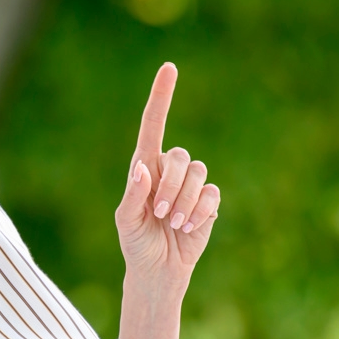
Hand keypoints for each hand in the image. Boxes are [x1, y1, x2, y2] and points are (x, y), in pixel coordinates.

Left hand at [114, 62, 220, 299]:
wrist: (158, 270)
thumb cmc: (136, 243)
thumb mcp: (126, 222)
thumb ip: (132, 195)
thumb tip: (142, 169)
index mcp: (144, 166)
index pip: (153, 125)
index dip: (161, 96)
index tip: (169, 68)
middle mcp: (168, 169)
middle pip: (179, 156)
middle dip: (170, 187)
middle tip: (160, 214)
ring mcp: (190, 185)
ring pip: (198, 174)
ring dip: (184, 202)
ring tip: (173, 223)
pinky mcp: (208, 201)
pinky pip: (212, 195)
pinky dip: (200, 212)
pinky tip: (189, 227)